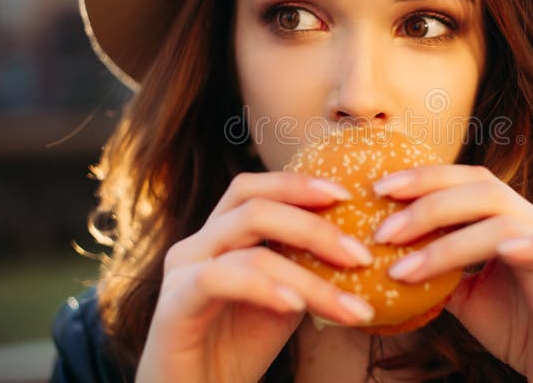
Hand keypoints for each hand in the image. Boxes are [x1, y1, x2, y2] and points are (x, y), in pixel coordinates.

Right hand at [136, 172, 376, 382]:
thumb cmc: (240, 347)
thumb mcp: (285, 298)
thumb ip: (307, 266)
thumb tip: (360, 247)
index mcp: (221, 234)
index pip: (256, 188)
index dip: (299, 185)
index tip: (347, 196)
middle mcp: (197, 243)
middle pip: (253, 204)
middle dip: (314, 226)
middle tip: (360, 255)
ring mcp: (181, 271)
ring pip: (248, 247)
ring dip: (308, 277)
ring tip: (348, 305)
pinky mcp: (172, 305)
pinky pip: (218, 280)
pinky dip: (264, 288)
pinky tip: (295, 307)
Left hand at [371, 165, 532, 382]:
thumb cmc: (510, 323)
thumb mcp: (459, 293)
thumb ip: (433, 268)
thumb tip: (383, 253)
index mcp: (502, 216)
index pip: (463, 180)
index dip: (423, 178)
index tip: (378, 188)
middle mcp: (528, 219)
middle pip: (481, 190)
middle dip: (427, 206)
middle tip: (383, 232)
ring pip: (504, 222)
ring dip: (450, 245)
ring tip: (405, 269)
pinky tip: (505, 250)